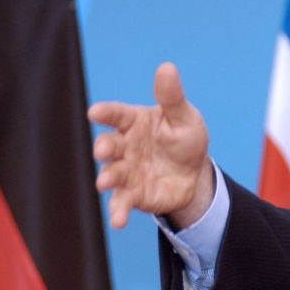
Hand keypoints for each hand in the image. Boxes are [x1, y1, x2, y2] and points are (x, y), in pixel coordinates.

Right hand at [88, 62, 212, 229]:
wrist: (194, 174)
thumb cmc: (184, 139)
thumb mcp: (184, 117)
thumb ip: (172, 97)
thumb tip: (167, 67)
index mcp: (134, 122)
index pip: (116, 114)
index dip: (106, 113)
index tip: (95, 112)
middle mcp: (124, 146)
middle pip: (108, 145)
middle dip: (103, 148)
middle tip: (103, 151)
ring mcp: (126, 171)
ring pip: (111, 174)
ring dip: (107, 179)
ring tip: (105, 184)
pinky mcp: (132, 195)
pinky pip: (122, 203)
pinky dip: (118, 212)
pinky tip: (118, 222)